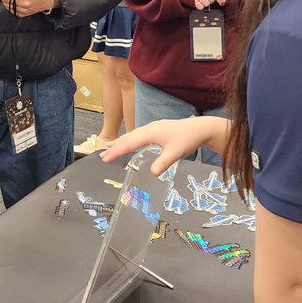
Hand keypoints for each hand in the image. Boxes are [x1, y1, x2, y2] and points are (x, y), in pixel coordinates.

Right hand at [100, 116, 228, 171]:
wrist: (200, 128)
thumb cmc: (187, 140)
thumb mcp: (175, 153)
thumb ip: (163, 163)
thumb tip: (152, 174)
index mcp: (150, 133)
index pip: (129, 143)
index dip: (116, 151)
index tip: (105, 158)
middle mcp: (148, 128)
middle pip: (127, 138)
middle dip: (114, 146)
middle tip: (101, 155)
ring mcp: (152, 128)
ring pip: (132, 135)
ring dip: (120, 142)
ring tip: (108, 147)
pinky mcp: (157, 129)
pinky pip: (138, 135)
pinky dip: (129, 139)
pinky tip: (129, 142)